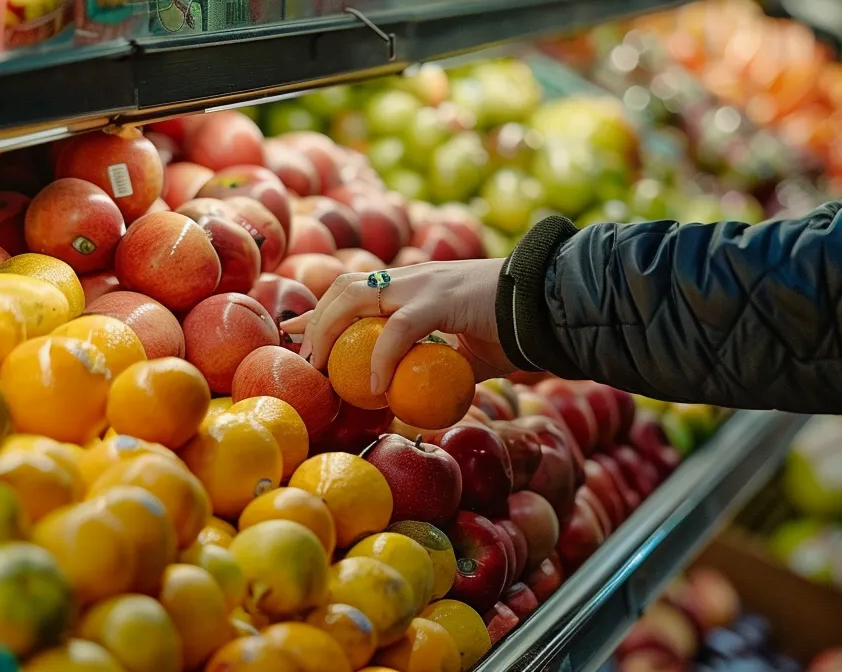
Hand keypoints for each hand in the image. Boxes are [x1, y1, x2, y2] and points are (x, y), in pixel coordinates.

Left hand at [281, 258, 517, 395]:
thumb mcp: (466, 355)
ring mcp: (424, 284)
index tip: (294, 332)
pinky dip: (381, 357)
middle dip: (316, 320)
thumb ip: (439, 369)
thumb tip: (418, 404)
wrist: (547, 308)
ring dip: (331, 329)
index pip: (355, 287)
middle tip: (305, 357)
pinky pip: (399, 328)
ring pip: (357, 295)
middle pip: (345, 286)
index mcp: (414, 285)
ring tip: (324, 366)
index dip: (321, 309)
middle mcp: (412, 278)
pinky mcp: (441, 299)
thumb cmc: (513, 332)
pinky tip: (375, 384)